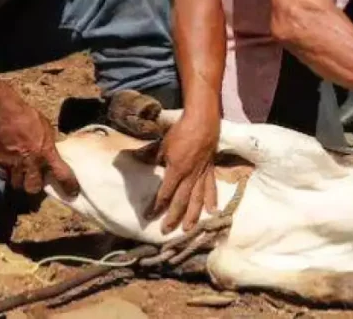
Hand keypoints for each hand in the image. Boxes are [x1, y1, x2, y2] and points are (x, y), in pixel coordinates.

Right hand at [0, 87, 78, 197]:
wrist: (5, 114)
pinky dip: (8, 175)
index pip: (62, 174)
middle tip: (36, 181)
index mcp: (47, 153)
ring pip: (17, 185)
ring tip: (23, 176)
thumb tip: (51, 151)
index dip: (69, 185)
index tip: (73, 193)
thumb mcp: (47, 129)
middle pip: (33, 188)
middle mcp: (31, 163)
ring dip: (21, 182)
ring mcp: (14, 165)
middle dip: (35, 188)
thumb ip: (49, 144)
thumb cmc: (29, 117)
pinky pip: (5, 177)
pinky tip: (11, 169)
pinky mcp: (0, 163)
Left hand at [149, 110, 218, 233]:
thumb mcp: (163, 144)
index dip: (156, 206)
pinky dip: (212, 199)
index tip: (148, 216)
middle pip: (181, 201)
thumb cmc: (181, 130)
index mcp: (176, 170)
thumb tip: (139, 161)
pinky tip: (212, 211)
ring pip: (197, 199)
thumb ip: (152, 156)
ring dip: (193, 215)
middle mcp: (190, 176)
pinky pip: (211, 187)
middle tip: (166, 231)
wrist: (202, 120)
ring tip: (189, 229)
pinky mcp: (210, 169)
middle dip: (173, 217)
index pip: (164, 193)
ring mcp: (202, 174)